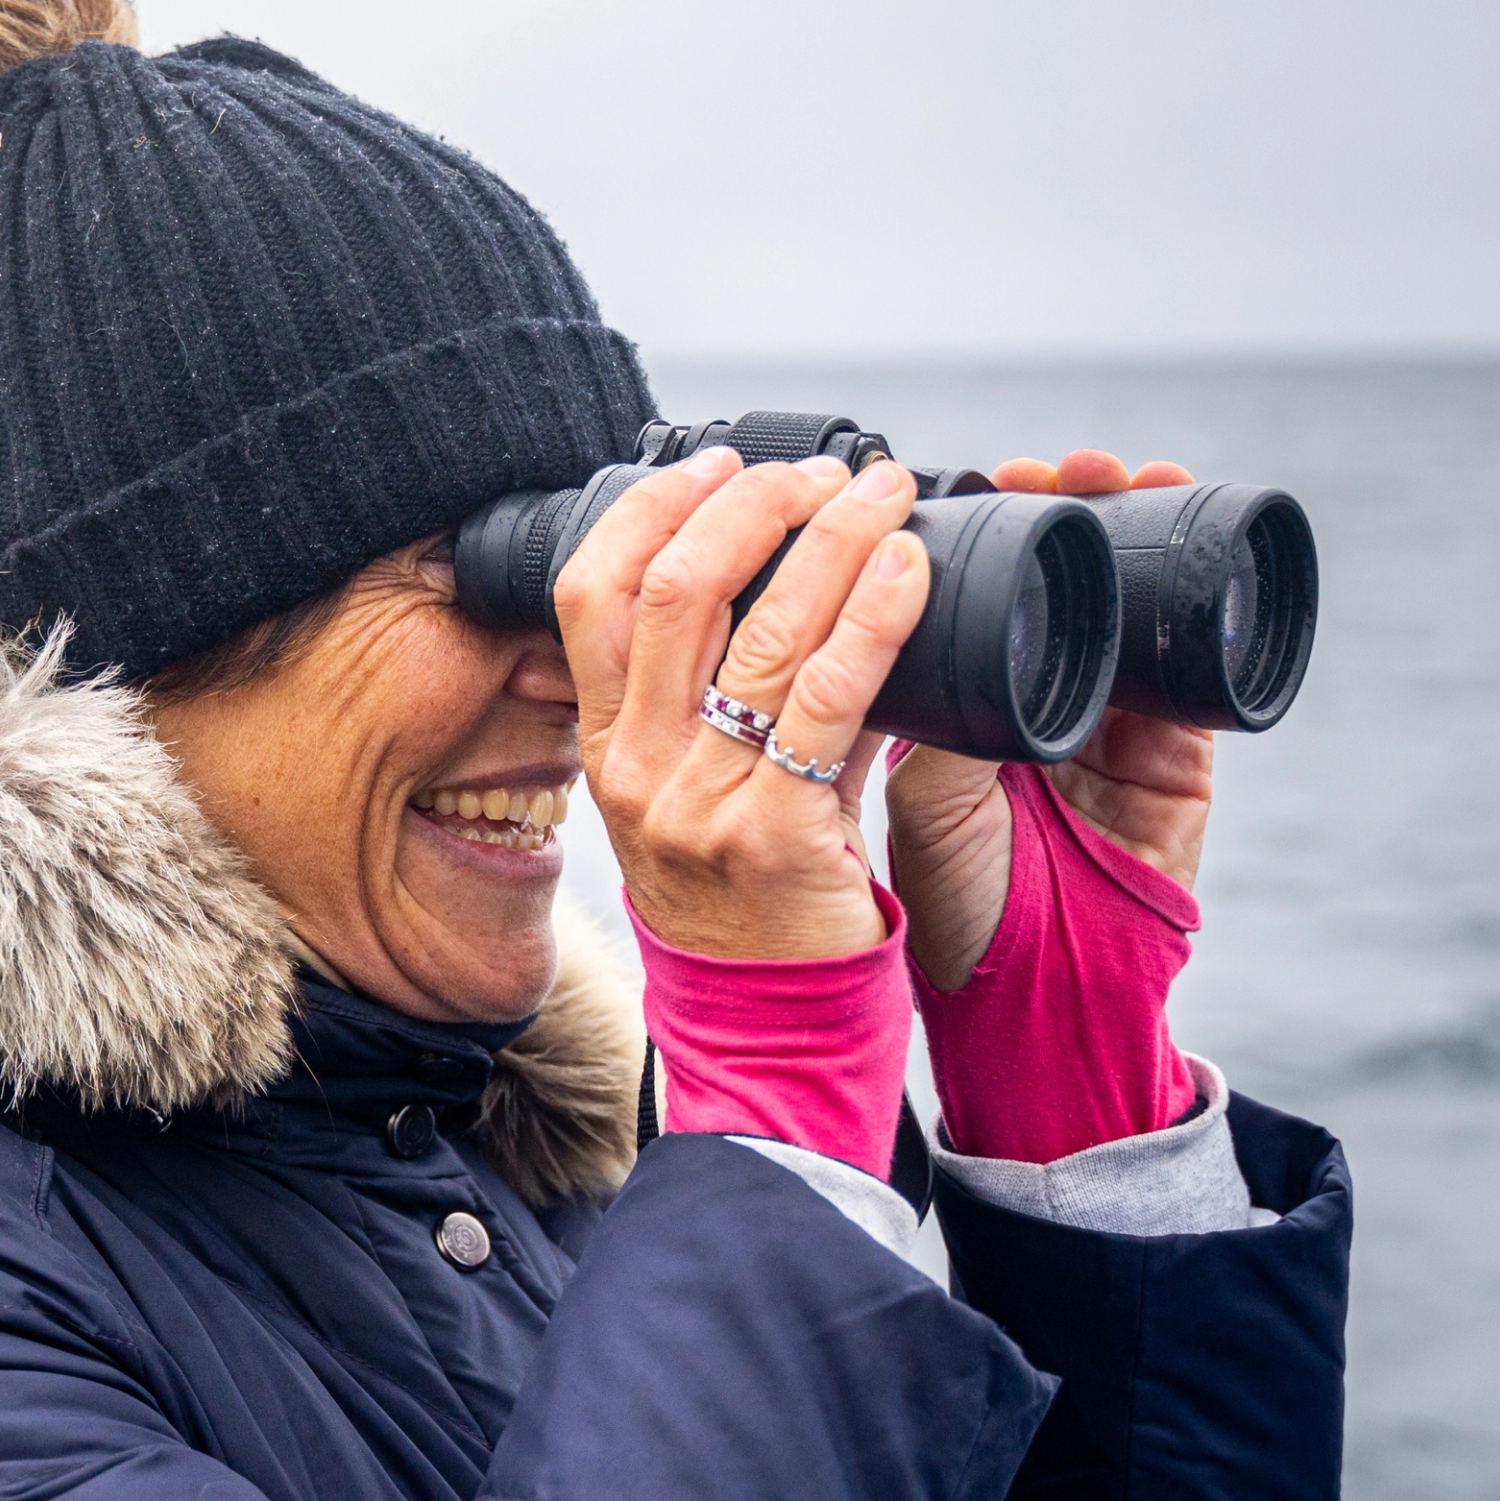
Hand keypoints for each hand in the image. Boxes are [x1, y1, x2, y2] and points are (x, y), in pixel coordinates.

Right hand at [560, 446, 931, 960]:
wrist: (769, 1037)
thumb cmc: (745, 909)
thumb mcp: (684, 801)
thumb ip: (696, 710)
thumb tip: (766, 592)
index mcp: (607, 750)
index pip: (590, 593)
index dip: (651, 508)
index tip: (720, 463)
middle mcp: (639, 771)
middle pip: (675, 590)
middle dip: (754, 505)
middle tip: (823, 474)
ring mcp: (702, 806)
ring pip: (764, 633)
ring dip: (835, 543)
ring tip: (885, 498)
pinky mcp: (778, 838)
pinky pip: (832, 703)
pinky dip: (875, 620)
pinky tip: (909, 573)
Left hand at [888, 451, 1210, 989]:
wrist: (1041, 998)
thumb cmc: (963, 911)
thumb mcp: (924, 801)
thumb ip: (932, 721)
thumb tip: (921, 620)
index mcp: (969, 709)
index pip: (977, 600)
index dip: (982, 535)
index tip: (982, 478)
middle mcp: (1042, 701)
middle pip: (1059, 583)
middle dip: (1064, 509)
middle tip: (1061, 465)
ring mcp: (1115, 722)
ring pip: (1126, 604)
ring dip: (1126, 531)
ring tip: (1122, 475)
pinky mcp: (1178, 751)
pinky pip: (1191, 664)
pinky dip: (1193, 600)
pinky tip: (1189, 544)